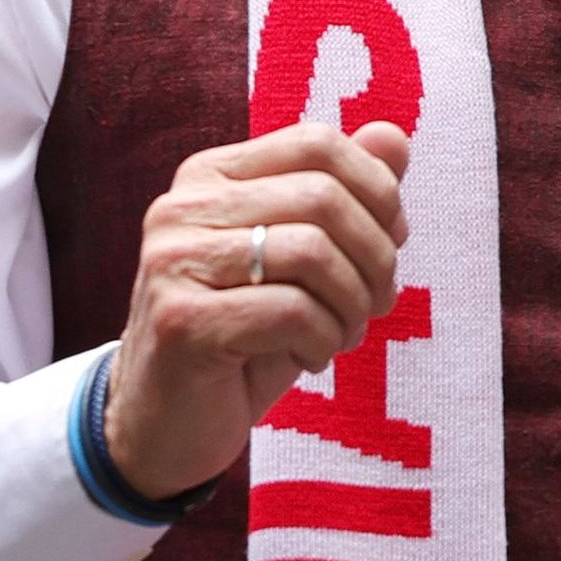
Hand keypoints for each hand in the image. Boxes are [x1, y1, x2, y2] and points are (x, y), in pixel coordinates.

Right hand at [104, 120, 414, 502]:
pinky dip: (324, 339)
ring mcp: (173, 261)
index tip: (393, 240)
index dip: (376, 190)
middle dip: (375, 256)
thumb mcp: (303, 263)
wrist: (165, 424)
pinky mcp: (181, 321)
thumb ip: (346, 196)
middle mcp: (182, 207)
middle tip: (376, 302)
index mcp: (211, 177)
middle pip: (322, 197)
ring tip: (343, 333)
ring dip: (352, 303)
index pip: (316, 143)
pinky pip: (292, 311)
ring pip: (312, 252)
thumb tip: (395, 136)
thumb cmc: (245, 337)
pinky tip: (312, 358)